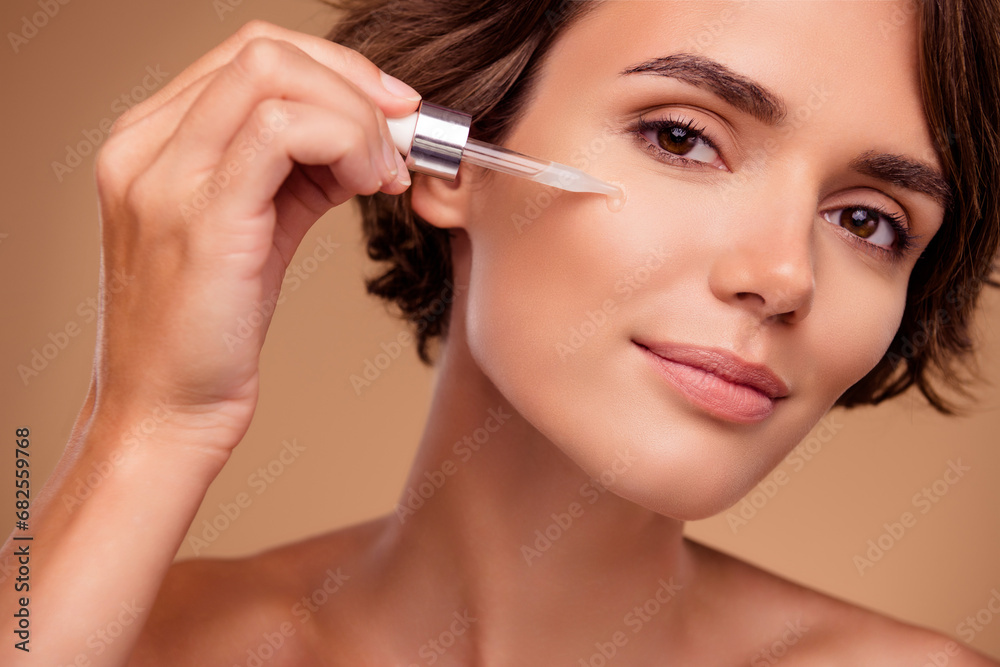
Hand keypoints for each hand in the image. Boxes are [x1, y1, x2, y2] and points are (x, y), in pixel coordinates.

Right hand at [89, 19, 419, 454]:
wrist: (166, 411)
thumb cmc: (210, 330)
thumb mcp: (252, 230)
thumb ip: (295, 172)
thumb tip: (366, 135)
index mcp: (151, 140)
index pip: (249, 54)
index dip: (335, 69)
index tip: (390, 110)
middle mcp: (145, 144)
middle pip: (263, 48)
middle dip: (354, 80)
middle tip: (404, 129)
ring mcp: (164, 176)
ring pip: (273, 73)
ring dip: (356, 114)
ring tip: (384, 171)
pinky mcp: (200, 216)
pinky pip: (283, 130)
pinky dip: (347, 141)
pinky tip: (370, 183)